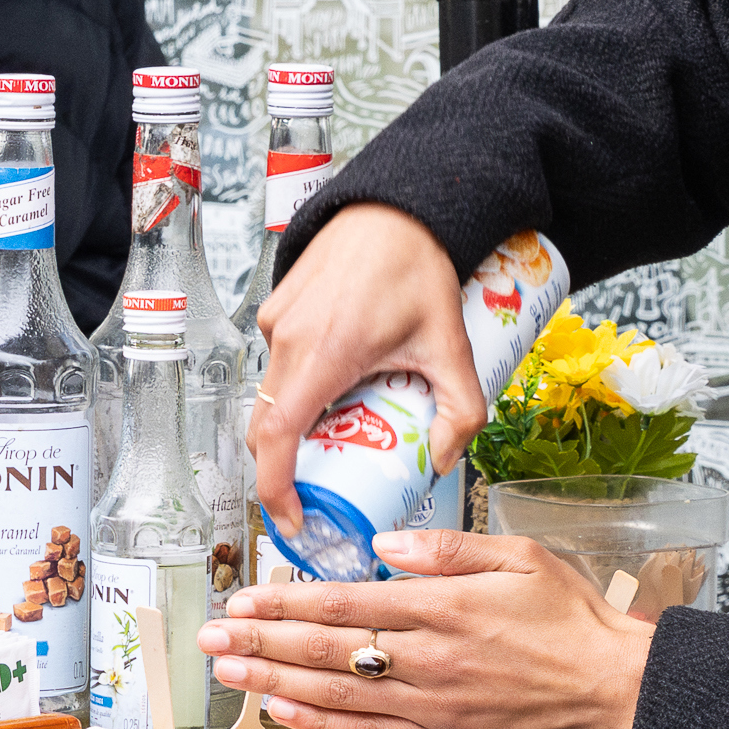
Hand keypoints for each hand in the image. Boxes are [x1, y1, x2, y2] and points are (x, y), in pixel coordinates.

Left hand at [200, 528, 651, 728]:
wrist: (611, 685)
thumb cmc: (570, 618)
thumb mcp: (519, 556)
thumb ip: (447, 548)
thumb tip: (384, 545)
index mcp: (445, 607)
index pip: (346, 603)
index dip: (287, 604)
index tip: (243, 600)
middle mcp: (430, 658)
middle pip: (327, 650)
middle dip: (261, 642)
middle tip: (210, 638)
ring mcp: (432, 703)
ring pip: (336, 692)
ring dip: (274, 681)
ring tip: (228, 673)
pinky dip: (320, 721)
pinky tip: (283, 710)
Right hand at [249, 202, 476, 526]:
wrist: (395, 210)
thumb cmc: (417, 268)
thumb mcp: (451, 345)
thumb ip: (461, 411)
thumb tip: (441, 460)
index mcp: (325, 354)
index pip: (277, 437)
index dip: (275, 489)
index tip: (292, 518)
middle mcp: (290, 340)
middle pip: (267, 426)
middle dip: (287, 468)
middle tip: (320, 491)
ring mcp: (277, 322)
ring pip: (272, 394)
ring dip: (296, 422)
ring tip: (340, 432)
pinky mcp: (275, 309)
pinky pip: (278, 364)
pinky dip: (298, 386)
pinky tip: (337, 384)